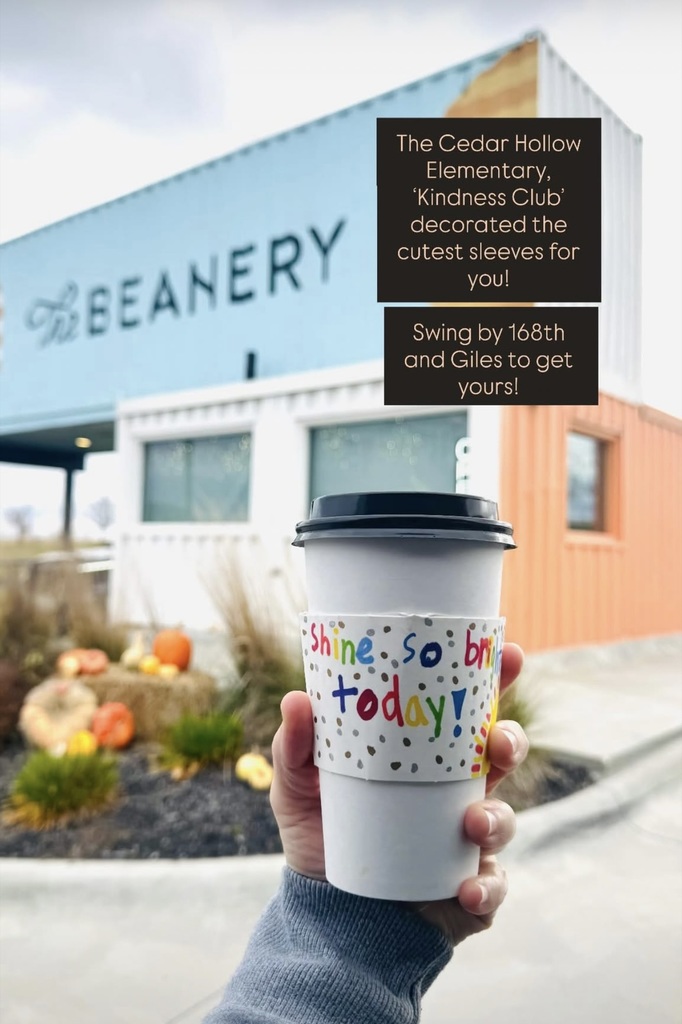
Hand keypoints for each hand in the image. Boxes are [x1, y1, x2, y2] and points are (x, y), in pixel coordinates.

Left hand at [270, 643, 528, 945]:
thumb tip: (296, 699)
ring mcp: (467, 842)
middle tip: (497, 743)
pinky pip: (492, 886)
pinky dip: (486, 887)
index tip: (507, 653)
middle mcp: (456, 794)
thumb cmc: (321, 837)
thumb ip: (294, 748)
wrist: (325, 914)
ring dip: (498, 817)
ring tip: (472, 824)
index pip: (467, 712)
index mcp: (427, 758)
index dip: (494, 681)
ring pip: (505, 818)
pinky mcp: (469, 889)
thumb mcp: (298, 788)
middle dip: (511, 742)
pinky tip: (466, 887)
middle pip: (501, 756)